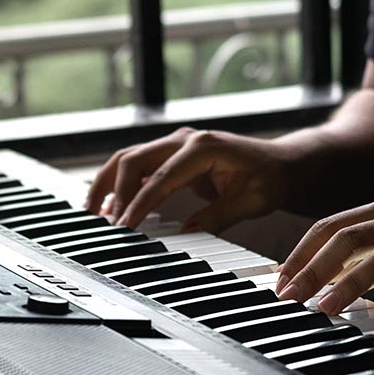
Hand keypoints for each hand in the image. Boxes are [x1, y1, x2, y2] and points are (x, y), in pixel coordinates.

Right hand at [84, 127, 290, 232]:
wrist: (281, 163)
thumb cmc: (270, 179)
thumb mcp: (251, 202)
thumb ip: (218, 216)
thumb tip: (185, 235)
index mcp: (204, 147)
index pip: (161, 178)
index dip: (140, 204)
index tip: (125, 227)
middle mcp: (185, 139)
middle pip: (134, 160)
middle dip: (116, 193)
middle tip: (108, 225)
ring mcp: (176, 144)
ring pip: (128, 158)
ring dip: (108, 183)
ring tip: (92, 212)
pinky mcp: (172, 154)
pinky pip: (137, 164)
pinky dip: (119, 182)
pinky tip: (108, 205)